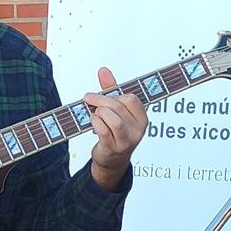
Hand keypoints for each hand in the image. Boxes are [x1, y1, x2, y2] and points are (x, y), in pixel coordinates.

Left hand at [85, 66, 147, 190]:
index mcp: (142, 119)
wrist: (111, 160)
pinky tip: (93, 121)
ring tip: (95, 114)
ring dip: (99, 113)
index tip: (103, 95)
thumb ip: (110, 90)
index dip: (114, 95)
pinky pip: (103, 130)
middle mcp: (137, 130)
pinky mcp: (113, 148)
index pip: (131, 99)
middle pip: (118, 106)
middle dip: (100, 100)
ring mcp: (127, 140)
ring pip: (112, 118)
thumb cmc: (114, 132)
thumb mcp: (115, 110)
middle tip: (89, 98)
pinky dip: (95, 122)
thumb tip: (103, 70)